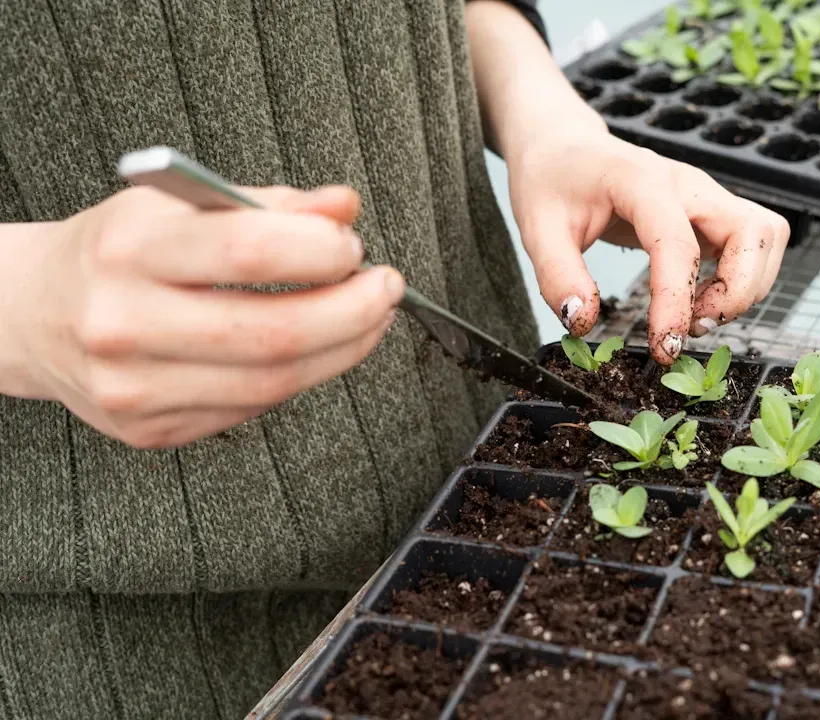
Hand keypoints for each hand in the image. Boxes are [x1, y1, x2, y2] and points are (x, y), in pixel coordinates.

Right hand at [2, 185, 402, 448]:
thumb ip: (271, 204)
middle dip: (353, 313)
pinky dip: (297, 379)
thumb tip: (345, 208)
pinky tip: (314, 351)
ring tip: (367, 320)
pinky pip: (251, 410)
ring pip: (272, 384)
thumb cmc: (117, 251)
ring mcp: (134, 388)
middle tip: (385, 290)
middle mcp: (124, 322)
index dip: (321, 251)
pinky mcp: (150, 430)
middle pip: (273, 333)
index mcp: (130, 249)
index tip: (354, 246)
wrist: (31, 313)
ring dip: (341, 351)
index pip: (248, 251)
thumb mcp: (182, 205)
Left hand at [508, 131, 787, 364]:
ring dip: (747, 287)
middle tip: (693, 327)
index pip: (678, 244)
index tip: (664, 346)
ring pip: (766, 237)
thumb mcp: (536, 228)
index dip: (676, 301)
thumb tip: (583, 321)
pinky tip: (699, 301)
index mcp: (642, 180)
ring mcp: (706, 195)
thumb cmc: (551, 181)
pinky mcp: (711, 212)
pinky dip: (742, 280)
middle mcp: (687, 183)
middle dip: (738, 293)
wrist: (563, 146)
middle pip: (754, 232)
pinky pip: (753, 244)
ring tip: (698, 316)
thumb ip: (558, 277)